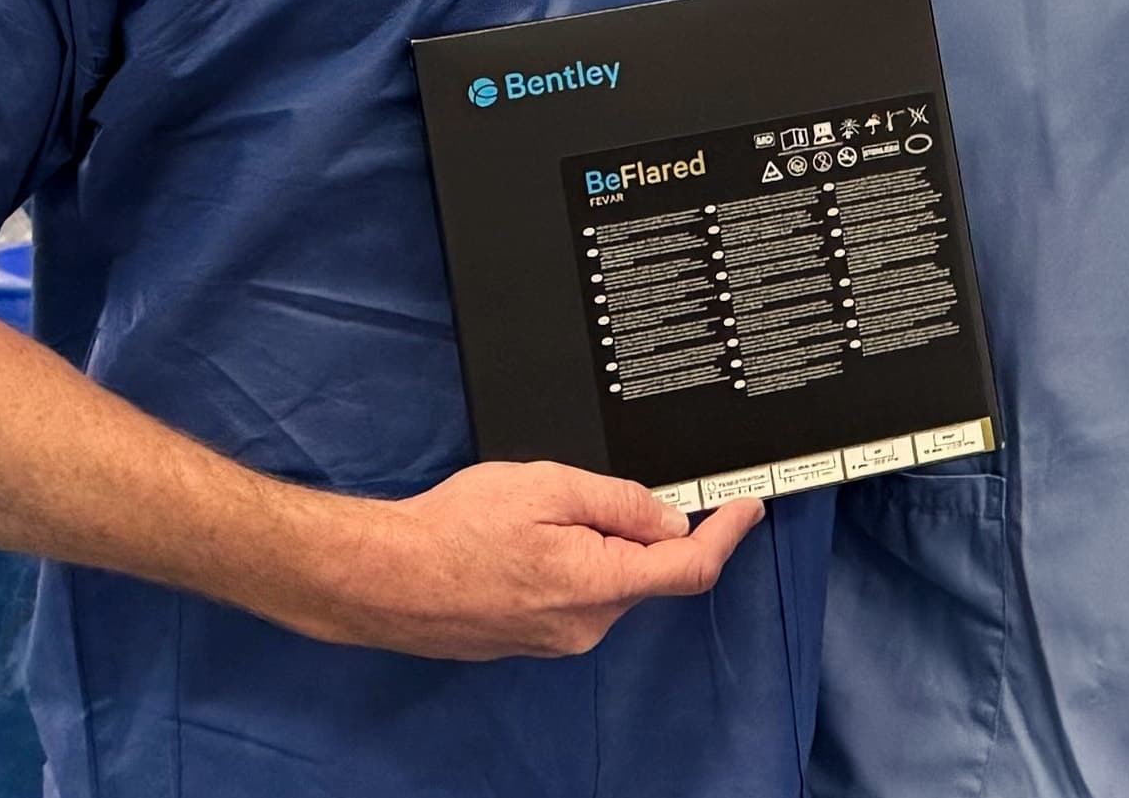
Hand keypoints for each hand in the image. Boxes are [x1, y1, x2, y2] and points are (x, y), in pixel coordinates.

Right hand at [269, 462, 764, 659]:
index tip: (749, 508)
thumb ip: (620, 503)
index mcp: (598, 585)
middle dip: (633, 527)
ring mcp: (556, 638)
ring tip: (530, 518)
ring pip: (606, 581)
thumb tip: (668, 520)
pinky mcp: (531, 639)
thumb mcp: (549, 488)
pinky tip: (520, 543)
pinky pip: (574, 595)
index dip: (728, 534)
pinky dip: (568, 563)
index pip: (690, 567)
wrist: (379, 578)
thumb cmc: (451, 530)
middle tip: (579, 494)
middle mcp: (585, 625)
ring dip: (592, 543)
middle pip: (644, 569)